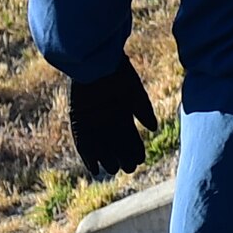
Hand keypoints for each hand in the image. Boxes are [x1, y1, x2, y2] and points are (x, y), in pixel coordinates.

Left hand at [68, 57, 157, 178]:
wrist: (95, 62)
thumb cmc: (118, 74)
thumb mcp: (135, 92)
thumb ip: (143, 110)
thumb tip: (153, 128)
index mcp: (123, 114)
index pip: (131, 137)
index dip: (135, 150)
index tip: (140, 160)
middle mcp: (108, 121)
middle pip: (116, 145)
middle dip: (122, 158)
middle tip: (128, 168)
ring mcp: (93, 122)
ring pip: (101, 147)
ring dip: (106, 160)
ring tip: (112, 169)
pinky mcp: (79, 122)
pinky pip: (83, 144)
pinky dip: (88, 156)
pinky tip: (93, 168)